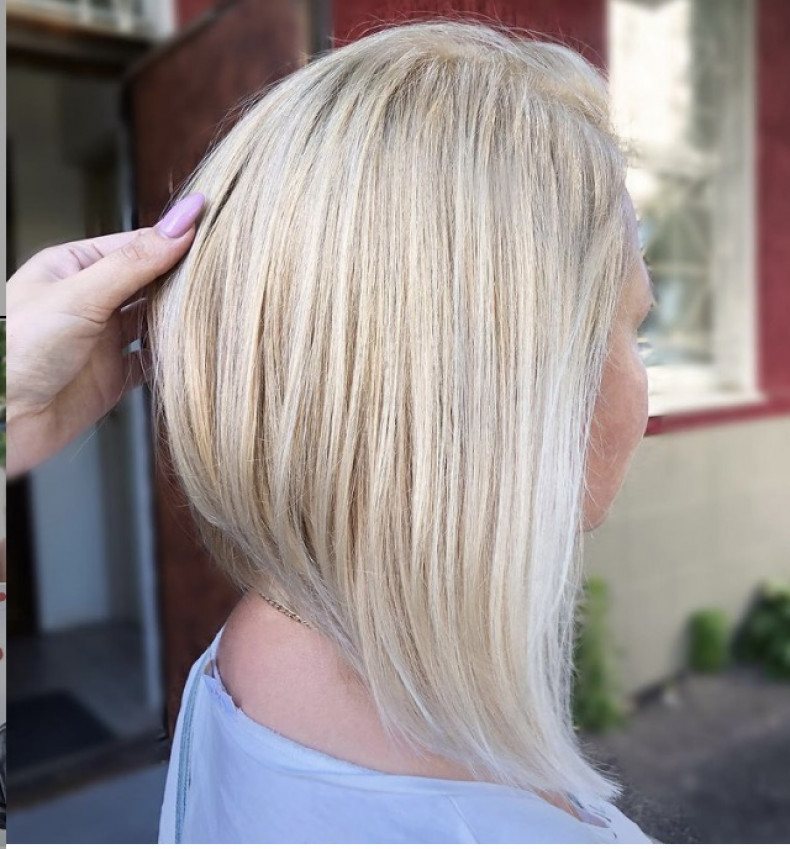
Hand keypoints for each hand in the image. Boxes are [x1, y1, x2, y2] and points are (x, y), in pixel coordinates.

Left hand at [6, 193, 204, 478]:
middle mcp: (89, 301)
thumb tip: (181, 223)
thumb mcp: (80, 294)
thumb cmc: (15, 350)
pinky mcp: (111, 379)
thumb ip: (136, 262)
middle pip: (150, 283)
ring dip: (182, 321)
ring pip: (155, 324)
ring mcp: (102, 341)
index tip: (215, 233)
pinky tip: (194, 354)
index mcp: (73, 267)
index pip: (137, 245)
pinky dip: (174, 361)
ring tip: (218, 312)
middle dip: (184, 280)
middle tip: (225, 274)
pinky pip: (153, 365)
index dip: (175, 240)